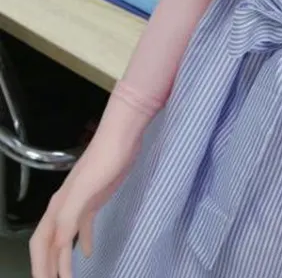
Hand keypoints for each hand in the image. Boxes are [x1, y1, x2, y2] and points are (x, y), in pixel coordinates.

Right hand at [29, 128, 140, 277]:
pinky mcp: (95, 199)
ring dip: (63, 258)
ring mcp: (79, 203)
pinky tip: (88, 252)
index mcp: (58, 207)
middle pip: (49, 244)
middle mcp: (63, 207)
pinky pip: (84, 226)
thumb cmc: (104, 160)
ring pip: (64, 237)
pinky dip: (83, 241)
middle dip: (48, 267)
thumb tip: (58, 246)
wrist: (122, 136)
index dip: (40, 267)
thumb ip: (68, 216)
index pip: (42, 244)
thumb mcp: (84, 189)